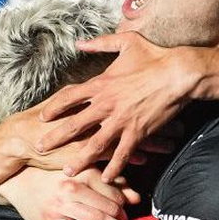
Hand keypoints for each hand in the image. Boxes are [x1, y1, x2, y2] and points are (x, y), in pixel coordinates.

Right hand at [0, 167, 140, 219]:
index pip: (113, 191)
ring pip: (97, 219)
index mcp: (81, 172)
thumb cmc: (55, 177)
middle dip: (121, 218)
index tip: (126, 210)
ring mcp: (61, 206)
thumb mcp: (82, 174)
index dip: (124, 203)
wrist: (20, 183)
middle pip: (108, 206)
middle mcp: (72, 188)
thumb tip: (136, 198)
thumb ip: (110, 184)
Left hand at [36, 33, 202, 179]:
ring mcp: (121, 120)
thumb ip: (101, 43)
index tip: (42, 116)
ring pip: (94, 144)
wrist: (179, 73)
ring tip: (68, 170)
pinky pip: (122, 154)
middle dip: (55, 138)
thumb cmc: (156, 56)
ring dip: (80, 159)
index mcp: (101, 83)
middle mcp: (106, 104)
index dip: (54, 107)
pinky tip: (106, 177)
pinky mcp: (138, 132)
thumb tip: (80, 42)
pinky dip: (114, 167)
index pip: (69, 97)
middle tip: (39, 147)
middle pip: (74, 124)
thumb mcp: (126, 42)